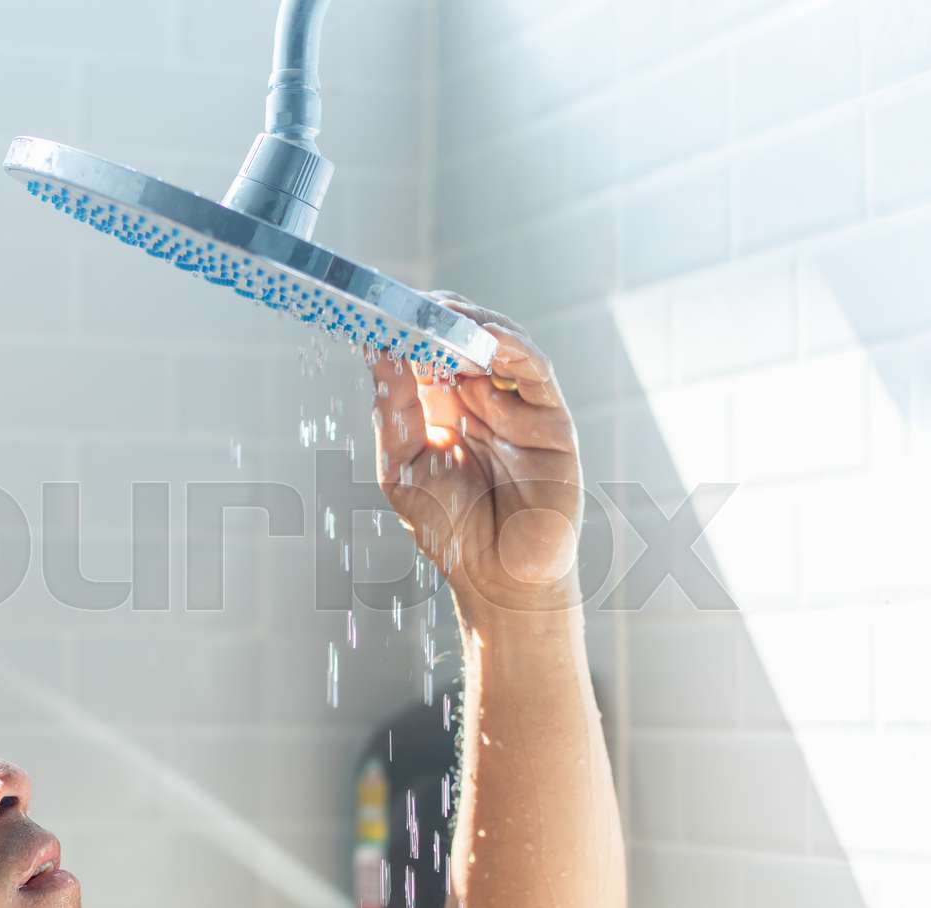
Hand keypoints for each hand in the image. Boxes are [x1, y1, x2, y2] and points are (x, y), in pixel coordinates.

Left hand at [370, 292, 581, 622]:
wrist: (498, 581)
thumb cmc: (451, 531)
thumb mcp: (402, 467)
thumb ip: (394, 410)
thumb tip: (378, 350)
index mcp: (444, 410)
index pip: (425, 354)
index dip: (407, 328)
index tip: (381, 306)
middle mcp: (483, 401)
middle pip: (464, 340)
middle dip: (438, 317)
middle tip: (412, 302)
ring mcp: (519, 407)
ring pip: (501, 346)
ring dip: (472, 325)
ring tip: (444, 315)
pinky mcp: (552, 420)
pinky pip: (535, 373)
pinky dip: (512, 349)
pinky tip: (485, 339)